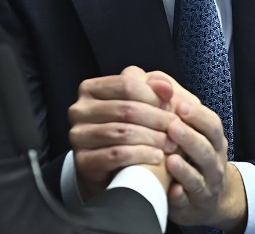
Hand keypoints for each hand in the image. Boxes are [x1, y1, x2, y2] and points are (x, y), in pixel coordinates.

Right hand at [68, 66, 180, 197]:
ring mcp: (78, 136)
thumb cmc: (127, 130)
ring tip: (171, 144)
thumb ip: (152, 88)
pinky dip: (141, 155)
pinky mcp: (82, 161)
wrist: (108, 170)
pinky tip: (158, 157)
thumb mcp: (139, 103)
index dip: (153, 94)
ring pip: (122, 132)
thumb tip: (166, 87)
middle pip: (126, 109)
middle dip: (157, 118)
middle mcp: (78, 110)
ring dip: (152, 138)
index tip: (173, 105)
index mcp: (89, 89)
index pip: (125, 84)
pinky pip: (117, 155)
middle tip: (177, 128)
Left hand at [145, 71, 247, 232]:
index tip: (178, 103)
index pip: (210, 123)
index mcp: (212, 138)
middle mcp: (213, 161)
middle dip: (191, 136)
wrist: (206, 196)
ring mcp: (205, 185)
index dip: (196, 114)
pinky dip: (181, 196)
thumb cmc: (189, 152)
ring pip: (200, 176)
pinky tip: (171, 190)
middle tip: (173, 126)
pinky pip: (189, 201)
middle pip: (208, 147)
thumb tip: (155, 79)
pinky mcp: (193, 206)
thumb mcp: (186, 126)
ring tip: (170, 158)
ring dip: (185, 167)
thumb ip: (170, 101)